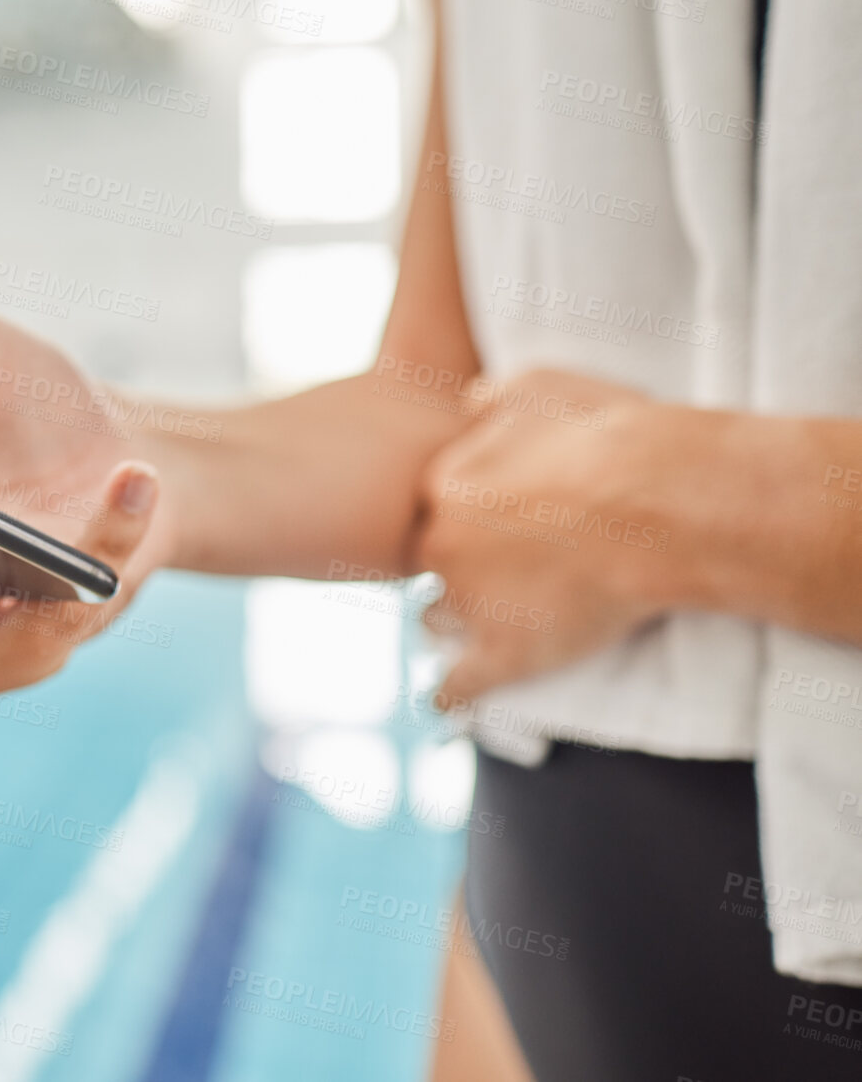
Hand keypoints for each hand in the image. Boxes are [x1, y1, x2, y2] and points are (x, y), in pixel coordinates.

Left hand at [412, 369, 672, 704]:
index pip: (425, 509)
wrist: (666, 501)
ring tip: (478, 622)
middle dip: (451, 567)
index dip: (455, 519)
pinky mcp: (507, 652)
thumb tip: (466, 404)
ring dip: (452, 620)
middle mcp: (441, 546)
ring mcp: (470, 603)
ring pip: (435, 619)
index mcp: (442, 485)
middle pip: (425, 565)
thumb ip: (490, 400)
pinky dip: (450, 695)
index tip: (483, 522)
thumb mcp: (540, 388)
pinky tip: (442, 704)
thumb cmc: (612, 438)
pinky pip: (458, 683)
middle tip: (492, 568)